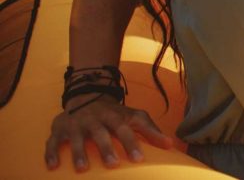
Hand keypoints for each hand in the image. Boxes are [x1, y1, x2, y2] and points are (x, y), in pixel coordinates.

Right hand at [44, 96, 173, 170]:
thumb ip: (150, 130)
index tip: (139, 159)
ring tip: (83, 169)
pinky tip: (53, 166)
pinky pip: (52, 141)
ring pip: (76, 138)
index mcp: (114, 116)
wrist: (87, 95)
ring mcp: (76, 123)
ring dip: (79, 152)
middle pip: (101, 133)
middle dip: (106, 148)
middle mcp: (95, 119)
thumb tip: (171, 145)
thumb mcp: (133, 117)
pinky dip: (51, 153)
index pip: (125, 128)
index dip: (132, 143)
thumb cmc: (115, 114)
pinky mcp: (59, 129)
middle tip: (113, 165)